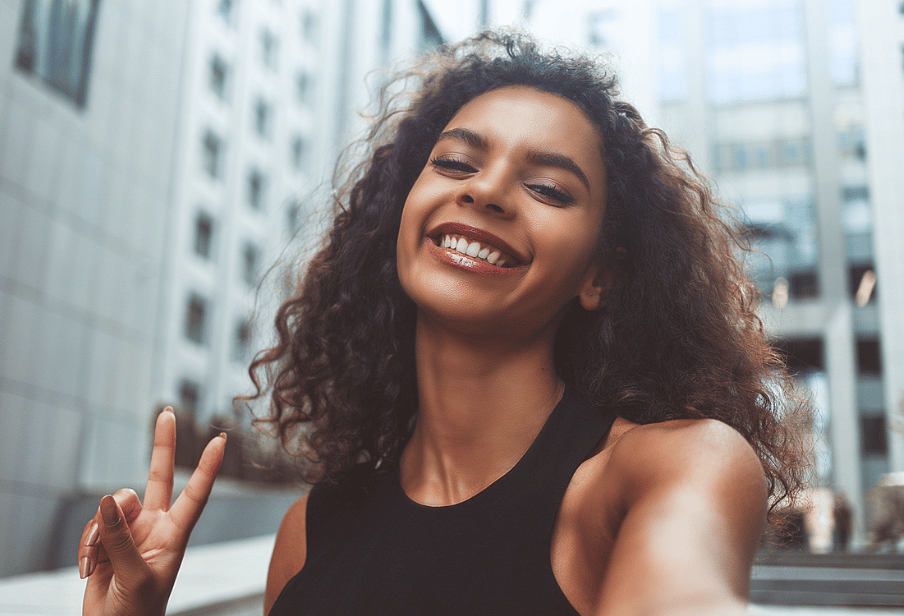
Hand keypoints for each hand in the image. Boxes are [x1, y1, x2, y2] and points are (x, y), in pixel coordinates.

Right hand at [78, 407, 226, 615]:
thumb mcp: (135, 576)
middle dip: (162, 444)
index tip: (221, 440)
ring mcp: (130, 530)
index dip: (208, 467)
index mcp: (175, 535)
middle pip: (159, 476)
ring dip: (100, 530)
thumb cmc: (137, 611)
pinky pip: (92, 525)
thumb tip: (107, 499)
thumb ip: (121, 538)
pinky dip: (86, 544)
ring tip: (99, 561)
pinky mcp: (106, 539)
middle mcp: (155, 525)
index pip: (196, 494)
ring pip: (113, 504)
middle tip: (167, 411)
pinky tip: (89, 568)